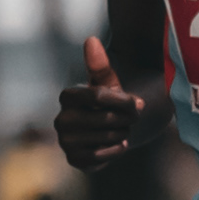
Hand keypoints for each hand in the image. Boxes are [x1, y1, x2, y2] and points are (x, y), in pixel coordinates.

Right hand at [56, 37, 143, 169]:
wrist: (109, 132)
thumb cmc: (109, 103)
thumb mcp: (109, 84)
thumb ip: (100, 66)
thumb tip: (91, 39)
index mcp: (68, 96)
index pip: (99, 96)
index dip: (124, 101)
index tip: (137, 103)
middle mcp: (61, 119)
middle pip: (106, 118)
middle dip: (126, 119)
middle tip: (129, 119)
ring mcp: (65, 141)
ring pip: (107, 137)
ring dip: (123, 133)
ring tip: (120, 129)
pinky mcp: (74, 159)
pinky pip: (103, 155)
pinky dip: (117, 149)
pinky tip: (118, 144)